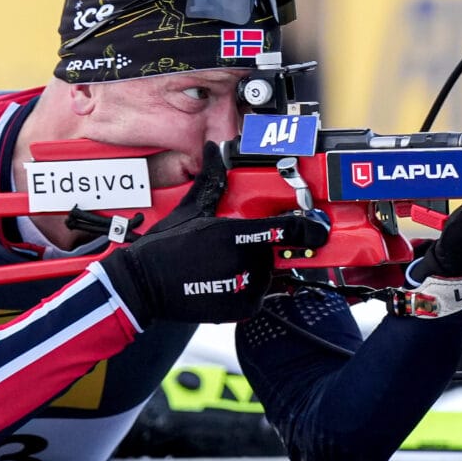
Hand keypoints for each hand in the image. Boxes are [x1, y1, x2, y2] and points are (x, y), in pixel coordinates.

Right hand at [97, 142, 328, 325]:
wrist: (143, 286)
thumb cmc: (164, 247)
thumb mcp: (190, 209)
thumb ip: (211, 181)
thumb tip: (214, 151)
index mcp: (235, 233)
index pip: (286, 230)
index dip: (307, 229)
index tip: (318, 230)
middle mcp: (244, 261)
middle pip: (272, 252)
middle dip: (259, 248)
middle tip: (231, 248)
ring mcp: (244, 288)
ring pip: (266, 275)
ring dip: (253, 270)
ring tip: (221, 267)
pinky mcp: (240, 309)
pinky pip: (257, 296)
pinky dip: (245, 290)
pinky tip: (221, 283)